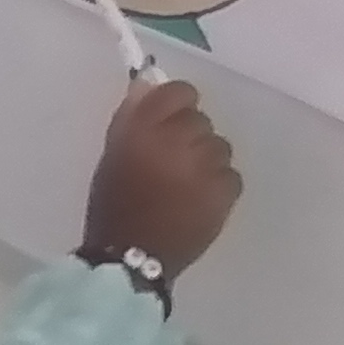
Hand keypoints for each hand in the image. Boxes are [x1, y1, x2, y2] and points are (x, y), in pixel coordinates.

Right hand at [82, 76, 240, 286]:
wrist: (130, 261)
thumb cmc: (115, 207)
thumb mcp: (113, 157)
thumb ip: (133, 118)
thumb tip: (149, 83)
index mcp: (145, 127)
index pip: (179, 92)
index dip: (173, 107)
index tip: (164, 125)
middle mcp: (179, 138)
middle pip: (200, 119)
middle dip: (188, 138)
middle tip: (169, 167)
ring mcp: (207, 164)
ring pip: (218, 147)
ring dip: (205, 162)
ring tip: (184, 189)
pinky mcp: (226, 190)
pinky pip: (229, 175)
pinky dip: (216, 187)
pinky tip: (197, 204)